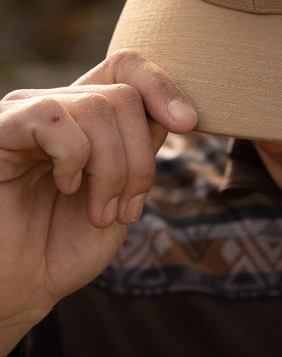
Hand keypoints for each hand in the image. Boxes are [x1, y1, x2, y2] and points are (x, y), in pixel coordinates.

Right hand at [0, 50, 196, 356]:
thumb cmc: (64, 247)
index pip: (126, 64)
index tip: (188, 125)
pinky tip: (65, 188)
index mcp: (83, 117)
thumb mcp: (122, 196)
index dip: (163, 85)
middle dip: (140, 159)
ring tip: (99, 212)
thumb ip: (143, 150)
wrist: (18, 291)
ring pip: (97, 107)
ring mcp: (22, 116)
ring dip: (113, 170)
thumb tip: (173, 112)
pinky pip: (52, 118)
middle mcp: (53, 107)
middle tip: (126, 208)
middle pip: (124, 95)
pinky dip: (73, 159)